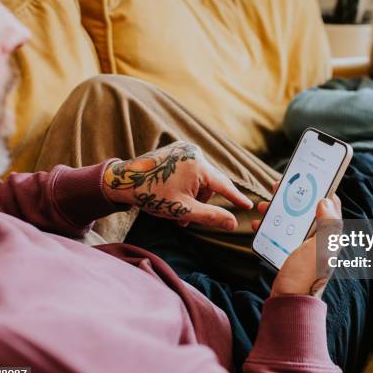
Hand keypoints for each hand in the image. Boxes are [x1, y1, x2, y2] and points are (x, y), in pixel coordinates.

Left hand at [103, 141, 252, 229]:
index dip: (236, 198)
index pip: (224, 185)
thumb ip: (211, 216)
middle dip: (200, 202)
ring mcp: (184, 149)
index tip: (249, 206)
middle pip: (210, 183)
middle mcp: (194, 153)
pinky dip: (187, 183)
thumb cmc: (152, 196)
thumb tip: (233, 224)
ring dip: (192, 194)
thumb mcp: (183, 211)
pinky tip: (173, 192)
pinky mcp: (176, 148)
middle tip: (184, 219)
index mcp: (198, 166)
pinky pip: (190, 168)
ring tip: (175, 207)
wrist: (123, 180)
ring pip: (200, 177)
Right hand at [252, 183, 342, 298]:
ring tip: (263, 205)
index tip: (309, 177)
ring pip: (292, 220)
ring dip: (278, 210)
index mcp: (330, 236)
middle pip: (307, 210)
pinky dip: (270, 226)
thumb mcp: (319, 248)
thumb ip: (327, 224)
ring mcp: (304, 247)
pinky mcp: (291, 253)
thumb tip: (327, 201)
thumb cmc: (307, 276)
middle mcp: (320, 239)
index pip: (330, 206)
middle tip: (278, 187)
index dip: (321, 189)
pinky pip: (281, 233)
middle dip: (293, 197)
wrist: (290, 302)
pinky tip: (258, 224)